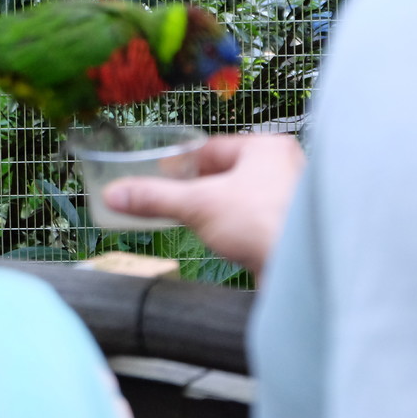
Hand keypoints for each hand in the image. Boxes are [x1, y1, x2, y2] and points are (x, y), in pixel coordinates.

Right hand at [102, 134, 303, 272]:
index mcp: (267, 147)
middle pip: (228, 171)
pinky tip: (224, 239)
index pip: (213, 147)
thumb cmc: (263, 224)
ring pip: (243, 196)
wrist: (302, 270)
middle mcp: (285, 167)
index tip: (161, 173)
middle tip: (174, 196)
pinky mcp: (293, 227)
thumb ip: (154, 198)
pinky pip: (256, 219)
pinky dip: (237, 226)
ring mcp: (292, 198)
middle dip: (201, 185)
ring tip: (196, 219)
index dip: (183, 160)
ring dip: (219, 207)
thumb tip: (114, 194)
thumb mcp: (198, 205)